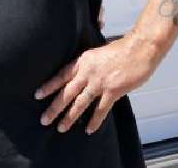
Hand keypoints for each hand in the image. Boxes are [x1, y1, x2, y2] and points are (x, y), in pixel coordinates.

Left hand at [34, 35, 160, 133]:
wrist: (139, 48)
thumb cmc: (121, 49)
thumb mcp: (97, 53)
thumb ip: (89, 64)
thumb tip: (82, 74)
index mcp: (83, 61)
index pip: (61, 75)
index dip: (49, 86)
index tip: (37, 95)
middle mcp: (88, 72)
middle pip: (67, 92)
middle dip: (54, 107)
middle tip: (44, 119)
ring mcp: (100, 83)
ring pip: (80, 103)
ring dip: (70, 117)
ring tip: (61, 127)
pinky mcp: (113, 91)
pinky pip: (101, 109)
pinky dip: (95, 121)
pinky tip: (89, 129)